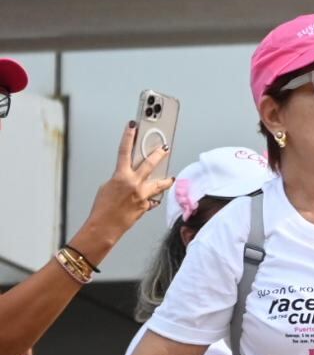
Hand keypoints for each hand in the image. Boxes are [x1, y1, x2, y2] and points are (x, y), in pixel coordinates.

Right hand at [76, 124, 174, 255]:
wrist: (104, 227)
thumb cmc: (102, 208)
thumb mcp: (108, 187)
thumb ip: (121, 179)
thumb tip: (130, 177)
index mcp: (121, 176)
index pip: (125, 151)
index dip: (129, 136)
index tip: (133, 126)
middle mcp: (134, 183)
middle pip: (150, 163)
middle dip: (158, 153)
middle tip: (165, 147)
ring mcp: (142, 194)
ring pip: (159, 183)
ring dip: (165, 180)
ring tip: (170, 177)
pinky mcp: (146, 205)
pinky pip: (152, 199)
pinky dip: (151, 198)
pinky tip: (151, 200)